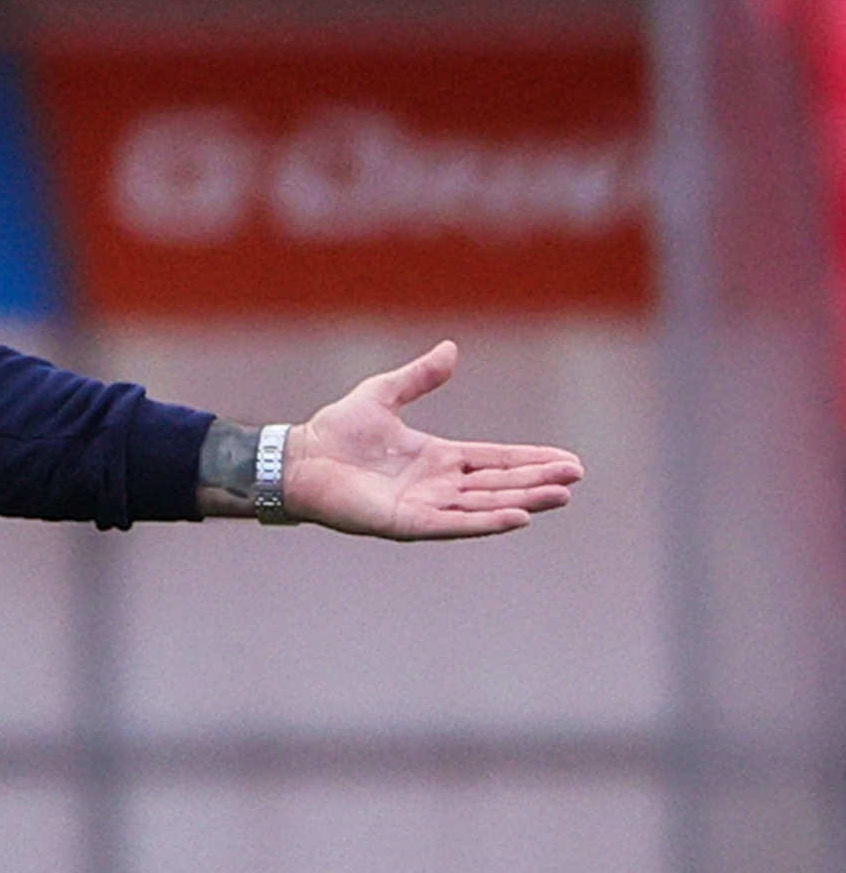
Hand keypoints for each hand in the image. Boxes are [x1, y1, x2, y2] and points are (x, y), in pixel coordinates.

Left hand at [283, 341, 584, 539]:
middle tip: (576, 477)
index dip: (531, 460)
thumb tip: (452, 349)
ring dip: (523, 500)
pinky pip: (453, 523)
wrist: (297, 457)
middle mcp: (437, 485)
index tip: (569, 461)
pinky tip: (518, 516)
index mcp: (438, 458)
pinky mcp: (406, 522)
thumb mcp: (383, 394)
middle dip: (537, 481)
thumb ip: (419, 377)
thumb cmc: (334, 431)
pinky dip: (485, 521)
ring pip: (484, 505)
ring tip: (561, 495)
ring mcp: (424, 506)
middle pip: (499, 484)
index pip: (496, 460)